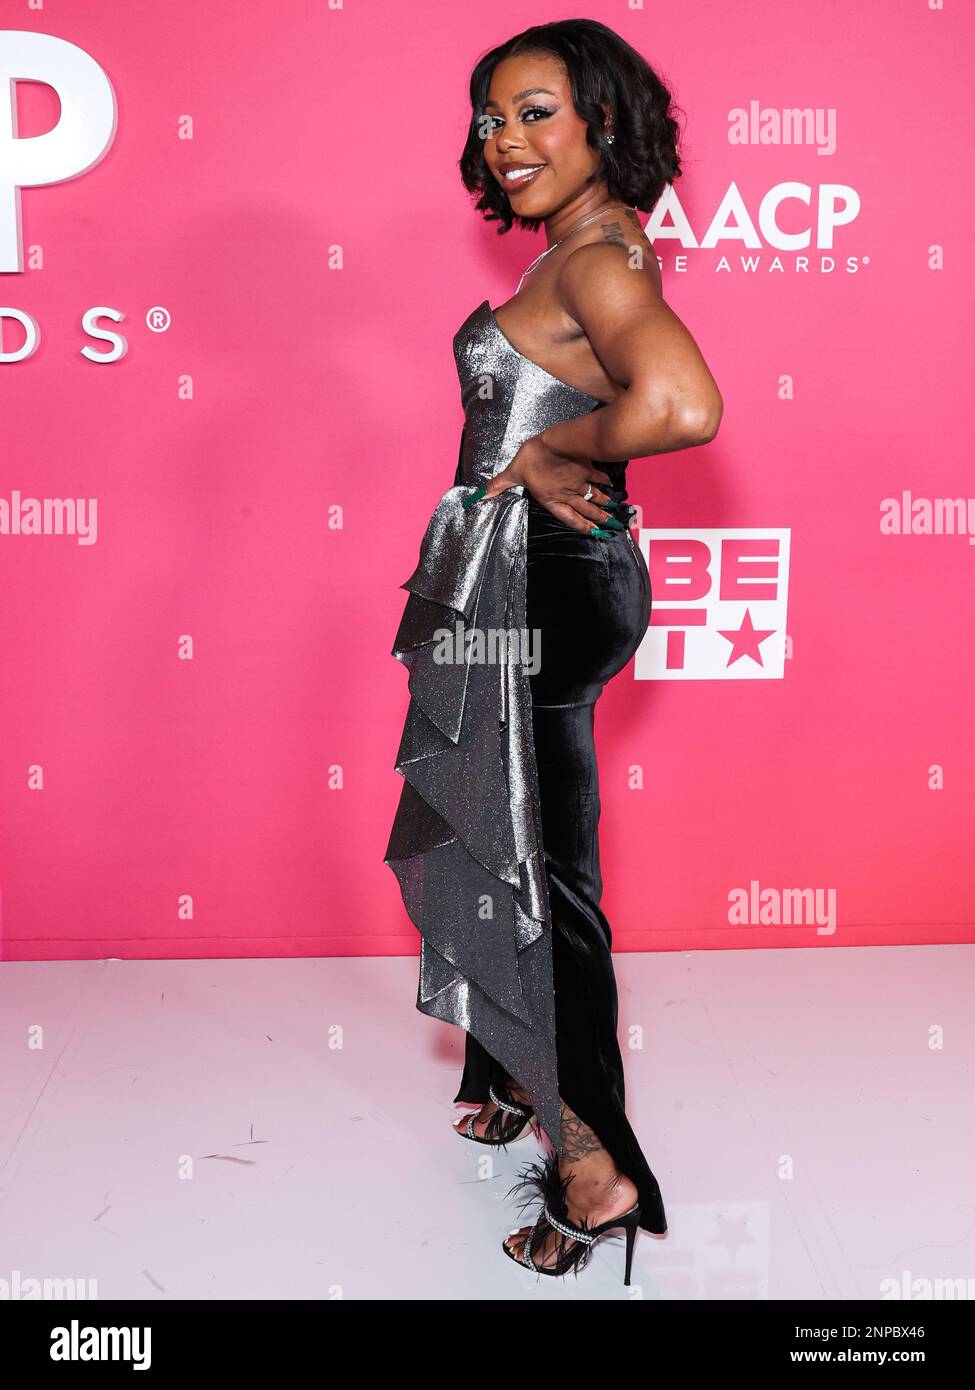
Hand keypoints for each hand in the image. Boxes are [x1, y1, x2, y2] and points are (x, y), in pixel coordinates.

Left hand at [466, 435, 619, 535]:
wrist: (551, 443)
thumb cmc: (531, 459)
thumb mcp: (513, 473)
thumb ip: (499, 484)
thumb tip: (481, 494)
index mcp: (552, 499)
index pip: (568, 517)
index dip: (580, 526)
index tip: (592, 532)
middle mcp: (568, 494)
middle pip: (586, 510)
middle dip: (598, 518)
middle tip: (609, 525)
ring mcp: (579, 482)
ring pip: (594, 496)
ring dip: (603, 503)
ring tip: (612, 510)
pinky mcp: (586, 469)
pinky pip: (598, 477)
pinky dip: (604, 481)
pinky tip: (610, 484)